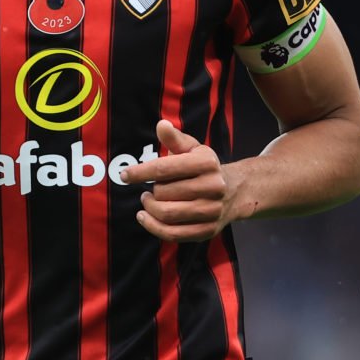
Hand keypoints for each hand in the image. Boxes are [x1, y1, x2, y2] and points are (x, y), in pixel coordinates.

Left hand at [123, 120, 239, 242]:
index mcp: (207, 163)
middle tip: (150, 189)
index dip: (140, 172)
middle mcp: (213, 187)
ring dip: (149, 209)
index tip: (124, 175)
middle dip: (151, 191)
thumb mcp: (193, 148)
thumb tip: (161, 125)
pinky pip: (174, 234)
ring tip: (147, 201)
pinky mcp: (208, 230)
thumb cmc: (204, 167)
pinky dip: (154, 227)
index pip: (165, 169)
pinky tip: (145, 218)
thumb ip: (175, 139)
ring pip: (167, 214)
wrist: (234, 191)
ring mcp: (212, 210)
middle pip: (163, 193)